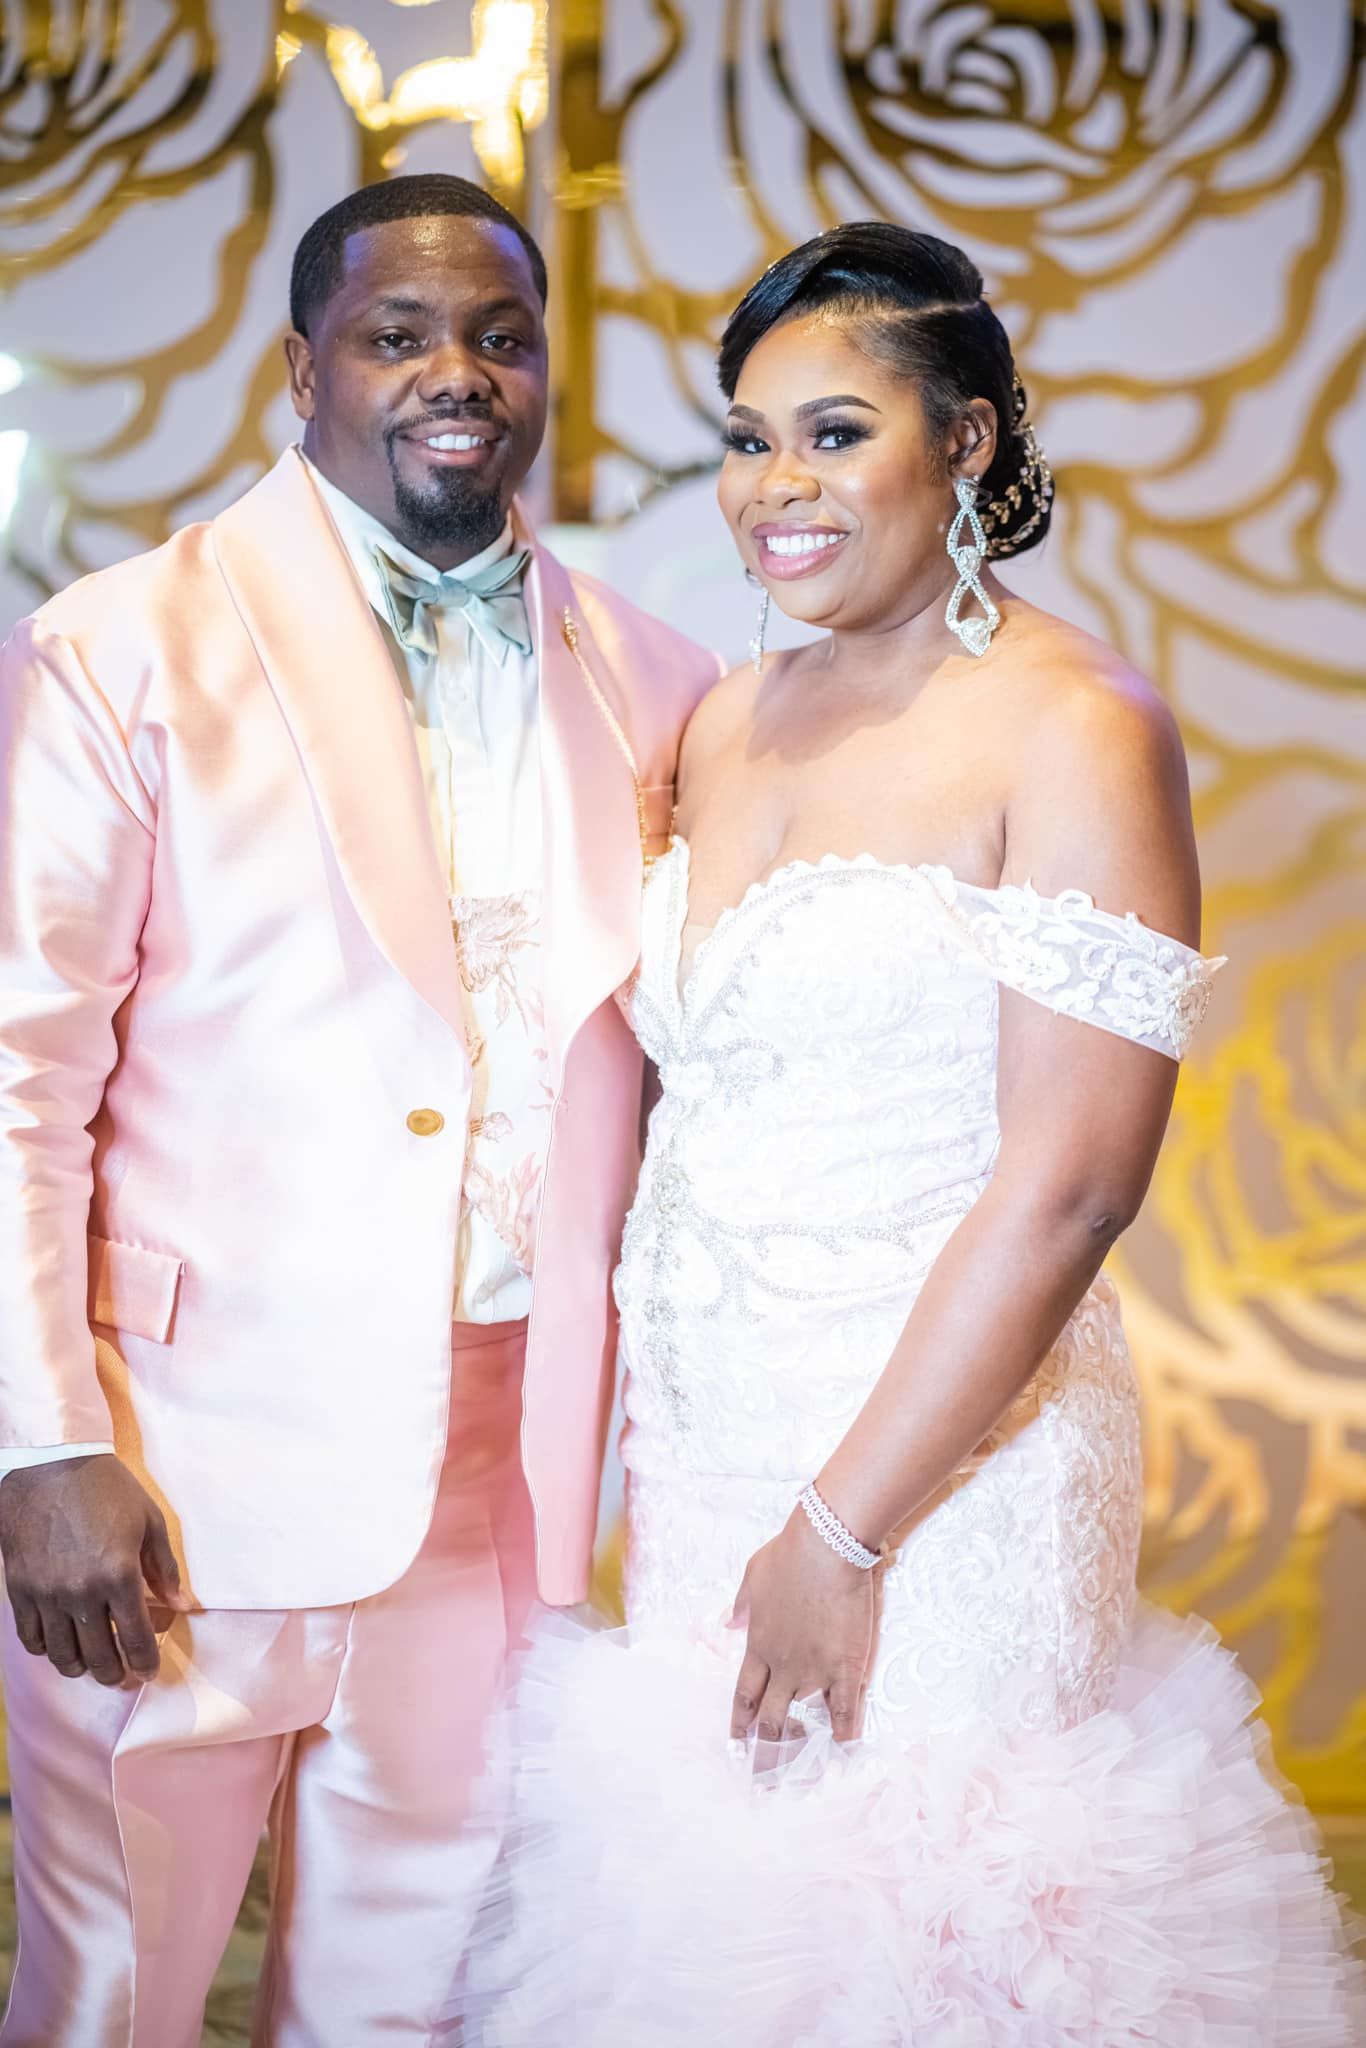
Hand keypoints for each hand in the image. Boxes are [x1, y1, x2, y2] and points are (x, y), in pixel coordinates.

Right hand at [0, 1455, 190, 1685]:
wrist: (51, 1466)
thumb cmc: (106, 1489)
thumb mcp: (149, 1520)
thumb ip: (165, 1568)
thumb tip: (182, 1606)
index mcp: (119, 1575)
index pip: (136, 1639)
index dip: (145, 1662)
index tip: (149, 1670)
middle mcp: (82, 1593)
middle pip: (100, 1657)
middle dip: (117, 1674)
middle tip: (124, 1675)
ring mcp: (48, 1595)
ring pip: (64, 1656)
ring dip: (82, 1668)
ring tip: (94, 1665)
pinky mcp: (21, 1590)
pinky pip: (32, 1639)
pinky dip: (49, 1650)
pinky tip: (62, 1644)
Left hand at [729, 1506, 877, 1746]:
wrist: (826, 1547)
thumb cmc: (788, 1555)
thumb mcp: (753, 1576)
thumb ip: (742, 1605)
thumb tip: (729, 1622)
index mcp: (758, 1645)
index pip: (745, 1694)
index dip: (740, 1722)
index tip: (737, 1742)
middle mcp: (783, 1665)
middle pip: (770, 1717)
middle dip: (765, 1748)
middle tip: (763, 1774)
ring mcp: (814, 1669)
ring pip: (804, 1717)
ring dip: (801, 1740)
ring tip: (801, 1766)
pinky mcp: (845, 1667)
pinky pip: (844, 1709)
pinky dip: (843, 1731)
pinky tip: (843, 1746)